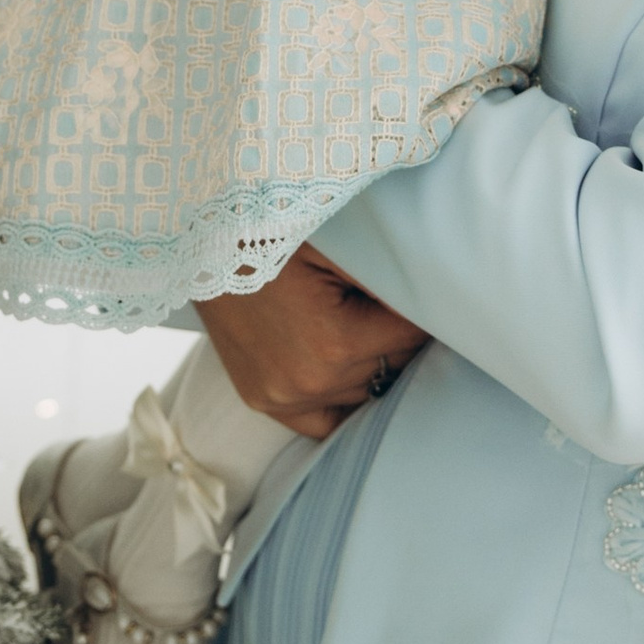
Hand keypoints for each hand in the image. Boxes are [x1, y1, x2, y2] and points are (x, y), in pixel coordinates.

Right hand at [194, 243, 429, 442]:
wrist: (198, 233)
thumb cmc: (272, 225)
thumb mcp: (339, 243)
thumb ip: (392, 275)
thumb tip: (445, 298)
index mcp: (332, 345)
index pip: (413, 337)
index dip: (429, 306)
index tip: (439, 287)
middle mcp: (305, 385)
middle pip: (392, 366)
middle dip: (406, 333)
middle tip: (414, 297)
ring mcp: (278, 398)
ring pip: (364, 391)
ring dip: (379, 361)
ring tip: (382, 320)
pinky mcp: (261, 399)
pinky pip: (325, 419)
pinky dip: (347, 394)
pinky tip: (360, 367)